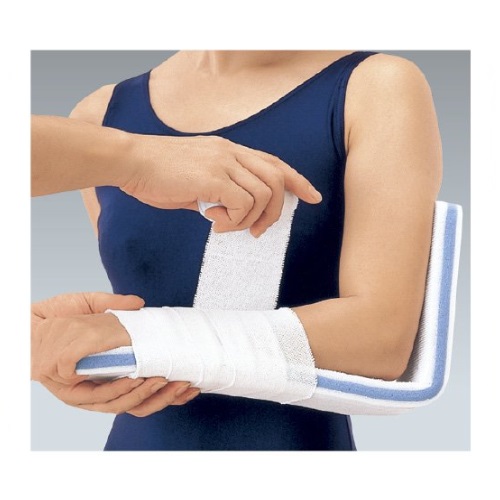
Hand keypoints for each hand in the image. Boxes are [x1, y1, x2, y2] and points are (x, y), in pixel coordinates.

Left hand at [31, 292, 198, 414]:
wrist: (26, 322)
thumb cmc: (57, 316)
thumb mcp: (92, 307)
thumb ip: (116, 307)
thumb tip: (140, 304)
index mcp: (108, 374)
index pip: (143, 390)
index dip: (168, 391)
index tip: (191, 382)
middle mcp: (98, 389)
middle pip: (138, 405)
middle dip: (165, 397)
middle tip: (186, 383)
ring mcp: (85, 394)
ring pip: (123, 405)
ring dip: (148, 394)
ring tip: (166, 379)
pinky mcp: (71, 392)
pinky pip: (102, 397)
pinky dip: (123, 389)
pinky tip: (140, 378)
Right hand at [120, 134, 321, 236]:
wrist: (131, 161)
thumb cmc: (158, 172)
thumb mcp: (196, 176)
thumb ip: (219, 188)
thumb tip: (230, 211)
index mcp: (230, 150)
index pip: (275, 163)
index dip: (298, 180)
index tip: (313, 196)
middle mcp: (232, 153)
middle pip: (277, 181)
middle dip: (276, 212)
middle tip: (257, 232)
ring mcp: (223, 163)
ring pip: (263, 195)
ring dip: (250, 219)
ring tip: (224, 225)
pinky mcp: (213, 178)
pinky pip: (243, 205)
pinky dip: (234, 220)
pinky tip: (212, 221)